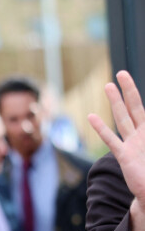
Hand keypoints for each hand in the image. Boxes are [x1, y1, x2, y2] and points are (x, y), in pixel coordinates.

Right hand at [88, 70, 144, 205]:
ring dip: (115, 102)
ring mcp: (131, 144)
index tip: (130, 81)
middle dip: (128, 91)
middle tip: (121, 74)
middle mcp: (141, 135)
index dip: (138, 96)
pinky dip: (101, 128)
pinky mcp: (123, 156)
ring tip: (108, 86)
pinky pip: (111, 140)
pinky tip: (91, 117)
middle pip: (133, 108)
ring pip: (122, 118)